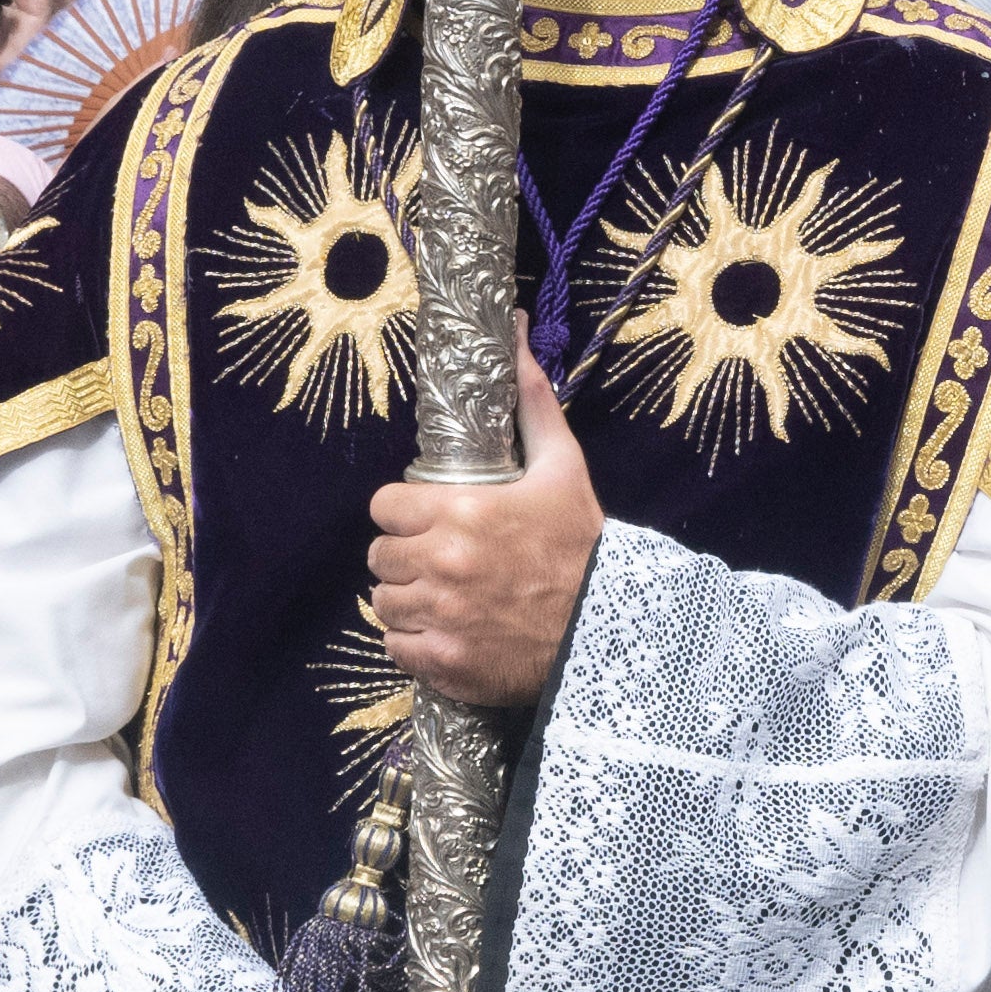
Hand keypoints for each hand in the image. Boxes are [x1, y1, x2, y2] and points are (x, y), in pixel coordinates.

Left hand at [364, 412, 603, 710]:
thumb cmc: (583, 546)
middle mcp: (443, 562)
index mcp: (462, 511)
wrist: (610, 629)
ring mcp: (440, 615)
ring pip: (385, 601)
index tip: (429, 523)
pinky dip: (416, 644)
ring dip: (409, 601)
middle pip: (380, 555)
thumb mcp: (563, 468)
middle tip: (441, 564)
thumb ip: (530, 403)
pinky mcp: (442, 661)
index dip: (405, 514)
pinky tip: (449, 634)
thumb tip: (512, 330)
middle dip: (406, 557)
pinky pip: (395, 646)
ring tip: (446, 600)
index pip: (385, 507)